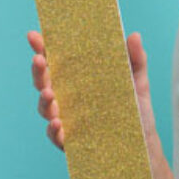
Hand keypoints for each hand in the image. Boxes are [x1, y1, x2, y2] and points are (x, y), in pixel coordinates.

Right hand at [28, 29, 161, 157]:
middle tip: (39, 60)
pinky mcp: (71, 141)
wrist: (143, 142)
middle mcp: (67, 96)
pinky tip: (58, 124)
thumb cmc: (136, 107)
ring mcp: (67, 118)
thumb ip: (136, 58)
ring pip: (46, 108)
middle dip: (38, 70)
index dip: (42, 47)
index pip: (55, 59)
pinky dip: (54, 130)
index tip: (34, 35)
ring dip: (43, 100)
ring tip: (49, 94)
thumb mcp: (138, 81)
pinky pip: (56, 135)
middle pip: (44, 81)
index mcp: (78, 77)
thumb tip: (134, 35)